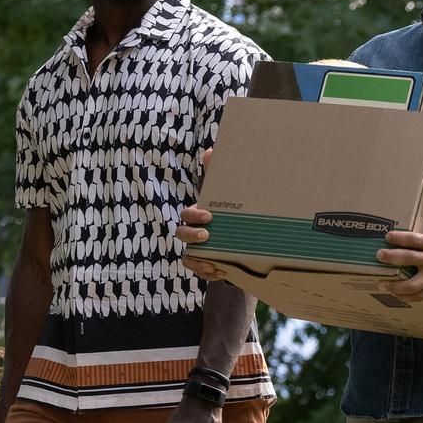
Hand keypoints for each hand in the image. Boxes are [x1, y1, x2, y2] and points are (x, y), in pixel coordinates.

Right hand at [178, 149, 224, 281]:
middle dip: (192, 235)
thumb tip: (211, 149)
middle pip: (182, 235)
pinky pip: (199, 271)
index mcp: (198, 215)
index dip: (195, 215)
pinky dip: (207, 273)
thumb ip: (218, 173)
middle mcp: (194, 232)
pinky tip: (219, 272)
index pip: (187, 214)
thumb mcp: (226, 194)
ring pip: (188, 257)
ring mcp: (198, 249)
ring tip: (212, 262)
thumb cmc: (229, 210)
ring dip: (197, 259)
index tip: (210, 215)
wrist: (240, 236)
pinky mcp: (205, 264)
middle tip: (208, 235)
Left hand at [375, 176, 422, 302]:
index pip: (416, 240)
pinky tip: (393, 292)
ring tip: (381, 281)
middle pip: (411, 260)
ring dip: (395, 285)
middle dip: (393, 258)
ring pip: (414, 285)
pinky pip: (419, 296)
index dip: (400, 239)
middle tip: (378, 256)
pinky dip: (405, 297)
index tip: (387, 237)